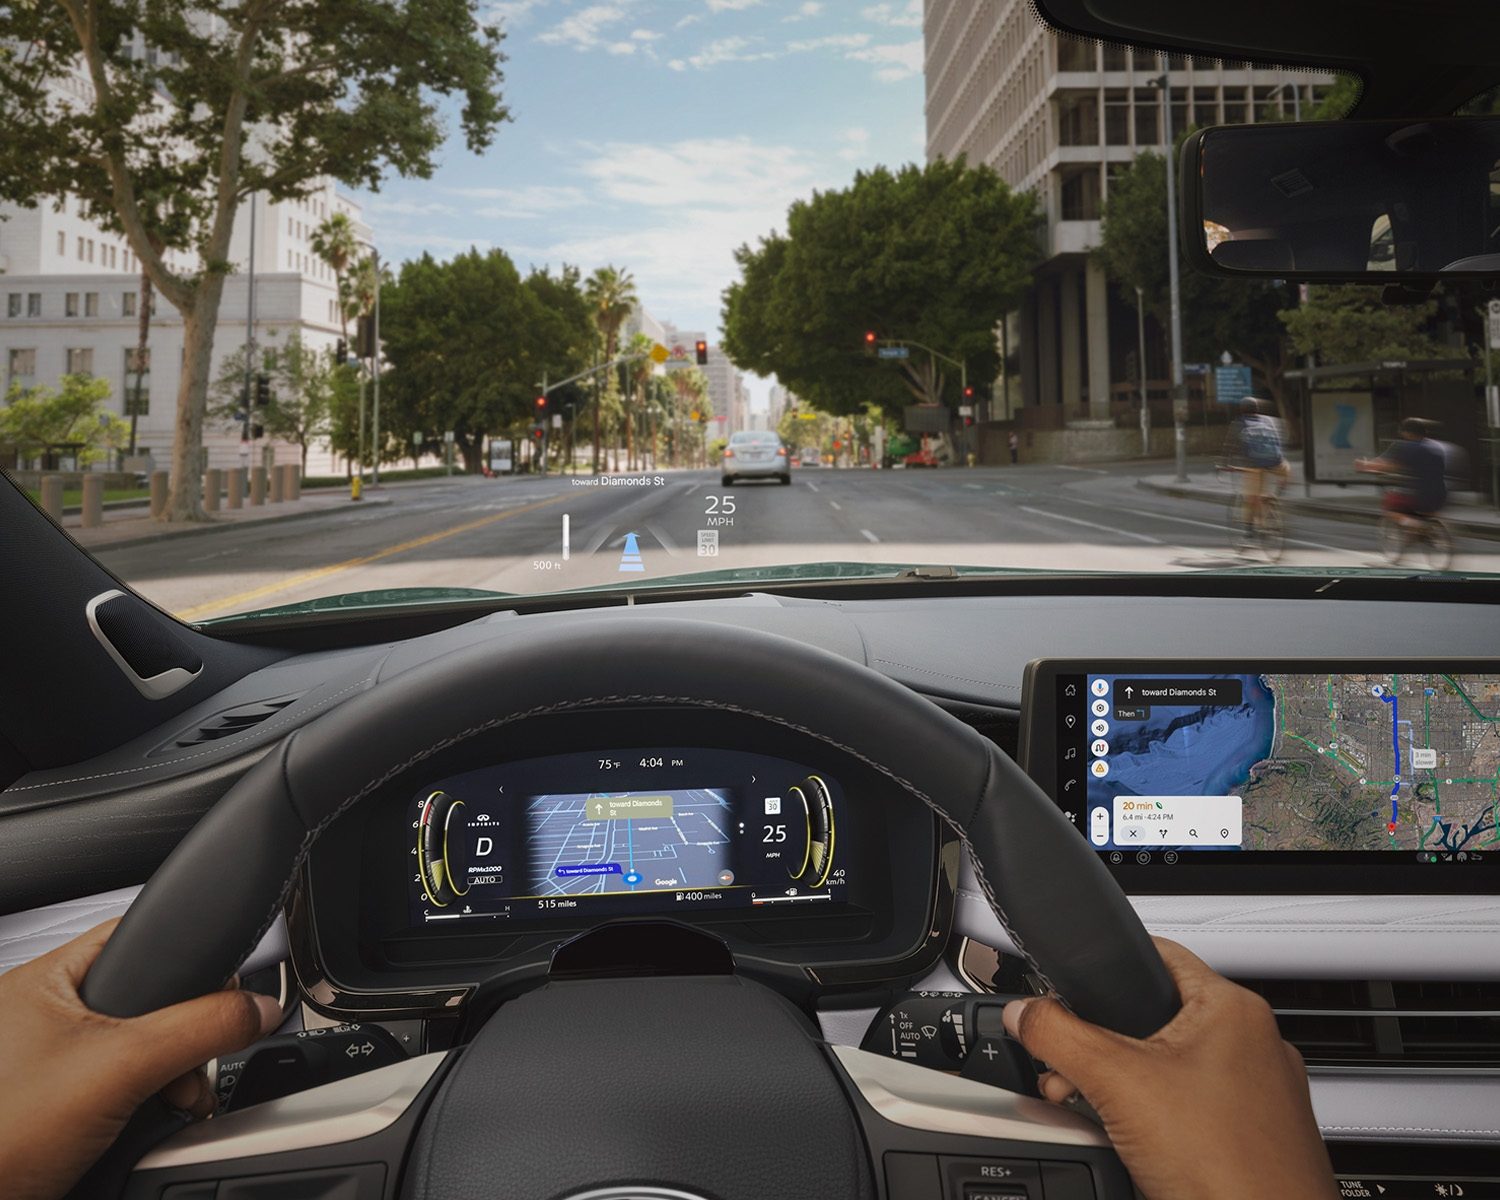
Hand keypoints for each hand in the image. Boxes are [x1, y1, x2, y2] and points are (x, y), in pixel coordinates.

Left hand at [0, 919, 282, 1199]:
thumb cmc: (0, 1135)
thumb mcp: (122, 1066)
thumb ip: (201, 1026)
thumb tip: (260, 1008)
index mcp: (48, 978)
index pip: (143, 937)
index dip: (192, 959)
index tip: (227, 995)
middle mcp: (45, 1015)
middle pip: (151, 1000)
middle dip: (185, 1038)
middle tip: (190, 1070)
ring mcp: (46, 1064)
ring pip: (138, 1049)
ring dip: (168, 1078)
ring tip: (170, 1104)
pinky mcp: (53, 1108)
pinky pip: (120, 1087)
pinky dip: (144, 1106)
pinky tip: (145, 1125)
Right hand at [1003, 938, 1335, 1199]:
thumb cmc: (1229, 1168)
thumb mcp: (1117, 1084)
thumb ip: (1060, 1036)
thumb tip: (1024, 1012)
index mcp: (1234, 1009)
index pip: (1155, 956)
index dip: (1102, 971)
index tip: (1068, 991)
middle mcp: (1256, 1044)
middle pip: (1154, 1018)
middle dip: (1101, 1045)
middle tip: (1072, 1070)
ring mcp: (1260, 1092)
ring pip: (1172, 1065)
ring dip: (1124, 1084)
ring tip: (1097, 1111)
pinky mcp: (1255, 1133)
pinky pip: (1193, 1104)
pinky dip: (1157, 1116)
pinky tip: (1134, 1143)